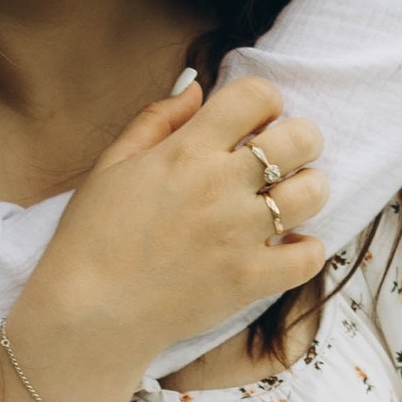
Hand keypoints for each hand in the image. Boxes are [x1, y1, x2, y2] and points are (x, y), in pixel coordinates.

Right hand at [23, 71, 327, 381]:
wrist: (88, 312)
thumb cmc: (93, 236)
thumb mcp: (113, 164)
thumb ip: (156, 120)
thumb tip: (196, 89)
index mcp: (186, 150)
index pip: (255, 96)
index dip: (266, 100)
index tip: (259, 119)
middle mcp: (220, 185)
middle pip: (300, 139)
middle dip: (301, 139)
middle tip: (287, 157)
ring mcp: (239, 234)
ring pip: (313, 192)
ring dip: (308, 190)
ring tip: (288, 201)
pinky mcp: (250, 280)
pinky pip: (309, 256)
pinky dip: (307, 250)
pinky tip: (287, 248)